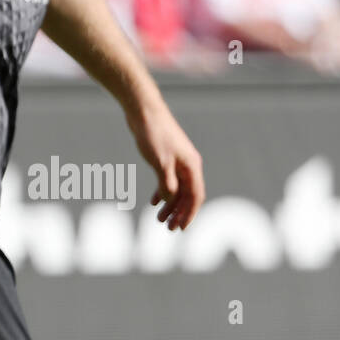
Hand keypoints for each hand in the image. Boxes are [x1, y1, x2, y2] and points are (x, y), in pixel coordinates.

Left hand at [126, 99, 203, 230]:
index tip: (182, 229)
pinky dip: (162, 191)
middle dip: (179, 213)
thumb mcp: (160, 163)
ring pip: (177, 188)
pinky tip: (154, 202)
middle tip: (169, 229)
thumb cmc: (153, 134)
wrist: (143, 110)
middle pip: (187, 195)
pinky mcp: (165, 157)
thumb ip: (167, 184)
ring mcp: (177, 161)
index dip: (190, 214)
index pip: (196, 196)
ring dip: (170, 205)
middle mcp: (188, 165)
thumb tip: (170, 201)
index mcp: (192, 166)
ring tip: (159, 219)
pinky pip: (168, 180)